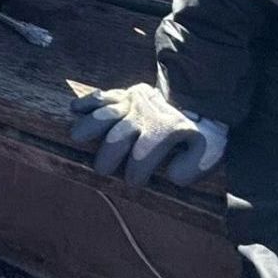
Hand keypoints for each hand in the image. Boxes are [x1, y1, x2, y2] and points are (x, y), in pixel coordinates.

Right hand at [69, 83, 227, 186]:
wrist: (190, 101)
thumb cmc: (189, 136)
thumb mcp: (203, 150)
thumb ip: (193, 166)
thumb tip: (174, 176)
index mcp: (167, 129)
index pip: (148, 149)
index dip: (137, 168)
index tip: (132, 183)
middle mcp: (146, 114)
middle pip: (122, 133)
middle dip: (110, 152)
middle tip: (102, 170)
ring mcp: (131, 102)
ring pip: (108, 112)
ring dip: (91, 125)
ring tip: (77, 137)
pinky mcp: (121, 94)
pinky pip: (101, 95)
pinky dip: (87, 101)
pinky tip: (74, 109)